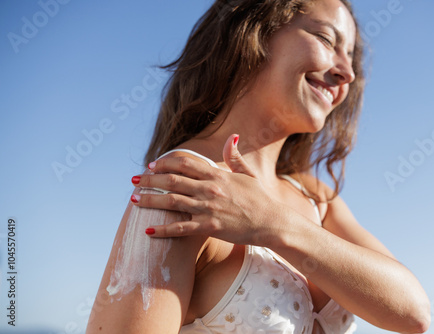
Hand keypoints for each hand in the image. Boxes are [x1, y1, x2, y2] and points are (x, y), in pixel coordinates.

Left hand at [130, 134, 281, 245]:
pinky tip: (148, 232)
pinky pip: (181, 228)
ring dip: (149, 200)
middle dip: (149, 179)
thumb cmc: (260, 198)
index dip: (164, 162)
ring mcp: (209, 208)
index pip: (184, 163)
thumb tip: (231, 136)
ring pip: (171, 202)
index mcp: (217, 174)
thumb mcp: (248, 173)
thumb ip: (234, 156)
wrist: (272, 222)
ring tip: (133, 200)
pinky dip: (163, 230)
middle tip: (133, 181)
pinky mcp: (210, 227)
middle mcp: (210, 189)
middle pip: (171, 180)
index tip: (151, 165)